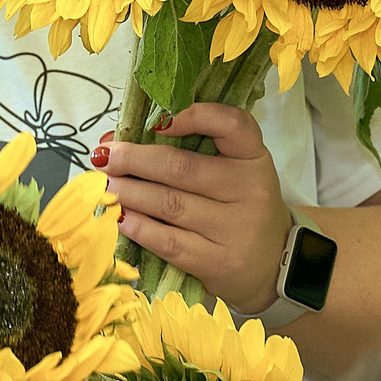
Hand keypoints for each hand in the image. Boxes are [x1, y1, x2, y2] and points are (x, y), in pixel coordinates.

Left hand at [99, 103, 289, 316]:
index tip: (158, 120)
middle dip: (135, 160)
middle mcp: (248, 190)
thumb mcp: (232, 172)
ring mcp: (233, 228)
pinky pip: (168, 241)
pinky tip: (120, 217)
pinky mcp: (216, 261)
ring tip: (105, 186)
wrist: (275, 265)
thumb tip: (117, 141)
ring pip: (169, 204)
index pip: (233, 125)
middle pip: (182, 167)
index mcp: (253, 158)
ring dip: (129, 192)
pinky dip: (139, 227)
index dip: (195, 116)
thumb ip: (189, 151)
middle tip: (105, 157)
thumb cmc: (240, 207)